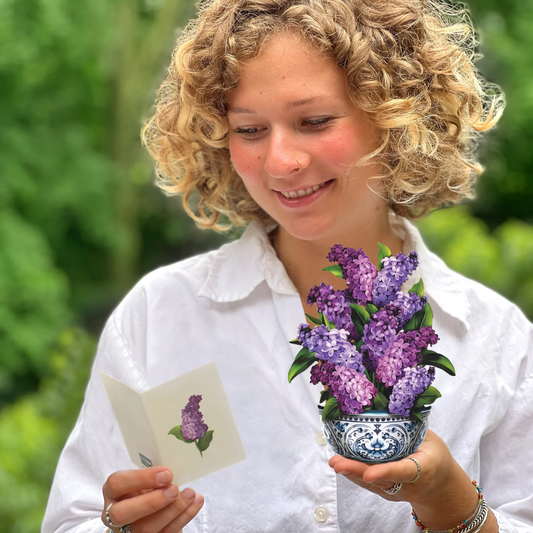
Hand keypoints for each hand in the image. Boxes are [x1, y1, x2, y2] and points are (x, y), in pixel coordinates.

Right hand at [101, 467, 203, 532]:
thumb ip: (152, 476)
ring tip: (191, 494)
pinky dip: (184, 517)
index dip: (141, 478)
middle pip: (124, 513)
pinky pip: (166, 532)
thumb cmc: (145, 489)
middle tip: (175, 489)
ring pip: (146, 527)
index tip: (167, 473)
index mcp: (113, 492)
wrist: (145, 511)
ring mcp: (129, 531)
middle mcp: (114, 515)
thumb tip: (171, 472)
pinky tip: (195, 503)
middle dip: (152, 501)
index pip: (117, 484)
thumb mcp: (144, 478)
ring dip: (173, 510)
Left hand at [329, 430, 479, 529]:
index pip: (403, 471)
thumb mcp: (431, 439)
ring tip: (334, 461)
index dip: (385, 472)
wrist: (441, 487)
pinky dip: (355, 474)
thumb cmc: (435, 456)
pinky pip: (370, 484)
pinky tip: (341, 463)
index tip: (368, 473)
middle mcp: (409, 485)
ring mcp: (397, 491)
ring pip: (372, 484)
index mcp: (424, 469)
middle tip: (337, 463)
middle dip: (357, 472)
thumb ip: (412, 425)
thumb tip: (389, 400)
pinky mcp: (387, 492)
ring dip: (351, 473)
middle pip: (381, 480)